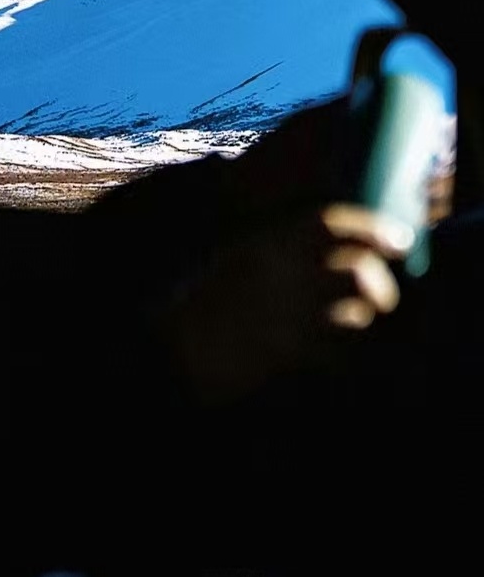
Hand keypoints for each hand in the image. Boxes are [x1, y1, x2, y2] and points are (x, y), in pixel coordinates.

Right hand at [168, 202, 413, 404]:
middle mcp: (280, 274)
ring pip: (357, 313)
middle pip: (359, 270)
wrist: (177, 350)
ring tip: (355, 323)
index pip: (330, 223)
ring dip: (364, 319)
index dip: (373, 228)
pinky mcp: (287, 353)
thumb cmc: (206, 303)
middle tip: (384, 294)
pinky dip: (346, 353)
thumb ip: (277, 243)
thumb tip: (329, 239)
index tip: (400, 238)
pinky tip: (336, 353)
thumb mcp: (236, 256)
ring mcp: (285, 315)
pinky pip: (338, 352)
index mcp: (264, 243)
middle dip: (381, 283)